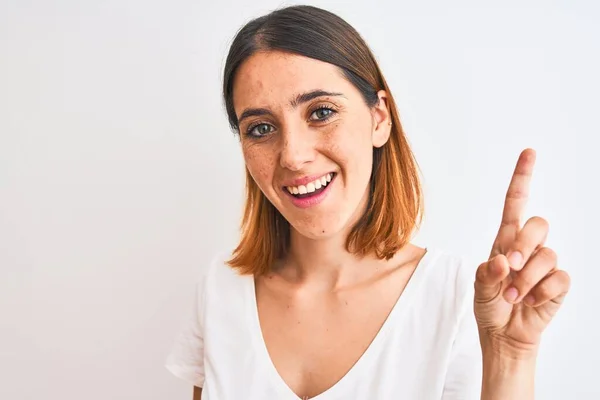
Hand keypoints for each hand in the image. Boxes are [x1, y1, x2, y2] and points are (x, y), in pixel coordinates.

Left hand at [474, 148, 570, 357]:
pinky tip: (530, 302)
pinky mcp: (558, 283)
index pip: (516, 203)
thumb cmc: (490, 305)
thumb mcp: (479, 288)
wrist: (503, 334)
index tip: (529, 153)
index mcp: (505, 240)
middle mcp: (527, 247)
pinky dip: (541, 293)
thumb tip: (501, 261)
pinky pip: (559, 278)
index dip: (522, 178)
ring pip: (547, 255)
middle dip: (524, 244)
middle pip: (538, 224)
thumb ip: (486, 274)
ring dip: (526, 280)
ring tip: (513, 296)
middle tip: (509, 267)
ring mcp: (545, 264)